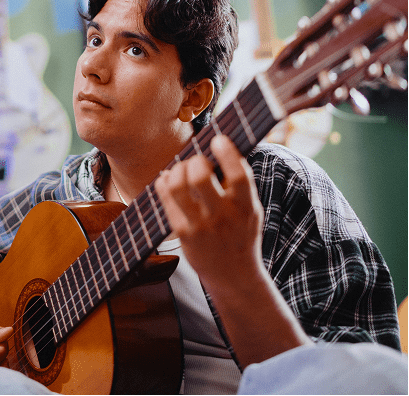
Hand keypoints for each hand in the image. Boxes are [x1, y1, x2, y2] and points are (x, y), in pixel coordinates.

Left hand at [155, 134, 264, 292]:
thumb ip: (241, 184)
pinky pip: (166, 198)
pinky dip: (165, 181)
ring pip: (178, 186)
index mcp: (246, 207)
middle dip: (195, 160)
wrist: (234, 277)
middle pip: (200, 177)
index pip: (238, 176)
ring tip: (183, 169)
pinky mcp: (183, 233)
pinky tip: (169, 178)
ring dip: (178, 169)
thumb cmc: (241, 234)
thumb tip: (222, 146)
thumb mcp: (251, 210)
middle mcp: (223, 217)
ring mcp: (200, 226)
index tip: (218, 139)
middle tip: (198, 161)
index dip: (227, 153)